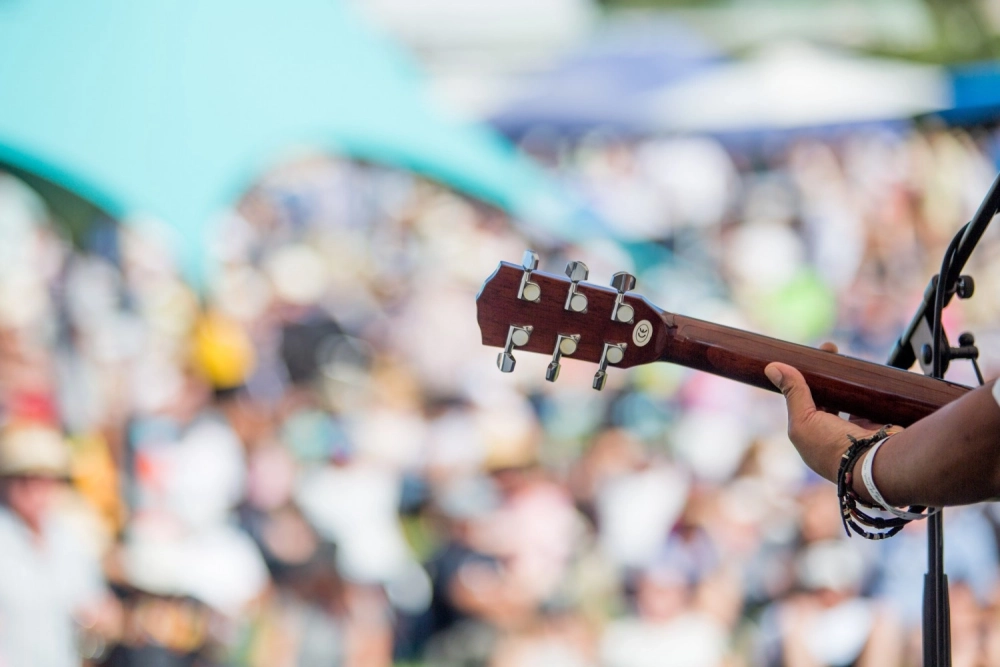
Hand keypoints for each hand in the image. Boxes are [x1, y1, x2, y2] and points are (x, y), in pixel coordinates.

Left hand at [764, 343, 886, 482]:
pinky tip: (864, 371)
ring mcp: (858, 430)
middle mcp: (834, 436)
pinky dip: (868, 388)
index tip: (808, 357)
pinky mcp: (880, 424)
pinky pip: (872, 401)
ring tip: (845, 357)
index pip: (805, 404)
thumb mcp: (804, 420)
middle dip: (827, 373)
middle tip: (829, 349)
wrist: (877, 464)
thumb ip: (793, 394)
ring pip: (850, 396)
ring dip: (847, 378)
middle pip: (828, 396)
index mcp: (811, 438)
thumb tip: (772, 367)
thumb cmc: (834, 448)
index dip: (804, 380)